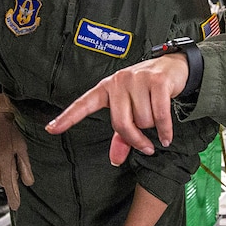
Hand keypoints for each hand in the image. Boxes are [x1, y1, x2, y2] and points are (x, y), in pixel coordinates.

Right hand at [0, 92, 33, 209]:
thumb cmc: (8, 134)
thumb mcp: (22, 148)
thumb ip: (25, 167)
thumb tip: (28, 183)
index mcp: (5, 162)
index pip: (10, 185)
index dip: (13, 197)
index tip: (15, 207)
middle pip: (3, 182)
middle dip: (8, 176)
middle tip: (9, 160)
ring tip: (1, 157)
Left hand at [46, 55, 188, 164]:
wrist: (173, 66)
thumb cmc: (148, 89)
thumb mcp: (132, 108)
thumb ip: (122, 136)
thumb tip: (116, 159)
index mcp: (106, 88)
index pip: (84, 104)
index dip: (67, 117)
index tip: (51, 128)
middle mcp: (118, 82)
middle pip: (121, 123)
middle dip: (135, 139)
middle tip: (146, 146)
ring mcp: (137, 80)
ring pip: (143, 121)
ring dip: (154, 128)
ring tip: (157, 117)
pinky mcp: (157, 82)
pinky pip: (159, 115)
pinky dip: (164, 130)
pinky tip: (166, 136)